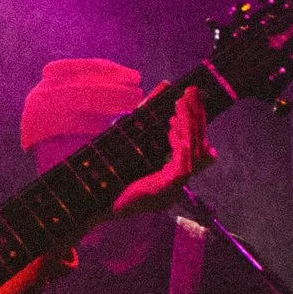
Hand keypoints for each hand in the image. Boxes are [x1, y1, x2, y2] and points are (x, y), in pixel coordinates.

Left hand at [108, 88, 215, 218]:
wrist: (93, 204)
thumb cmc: (109, 176)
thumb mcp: (131, 143)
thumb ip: (146, 120)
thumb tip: (160, 90)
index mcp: (171, 177)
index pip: (194, 147)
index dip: (194, 122)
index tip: (188, 100)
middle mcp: (176, 185)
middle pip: (199, 147)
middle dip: (195, 116)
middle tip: (191, 92)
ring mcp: (172, 190)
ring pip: (193, 154)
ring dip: (187, 125)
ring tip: (180, 103)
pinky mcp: (164, 191)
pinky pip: (182, 166)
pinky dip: (180, 145)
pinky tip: (173, 127)